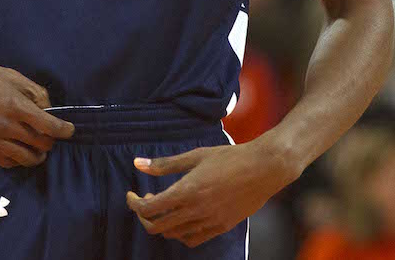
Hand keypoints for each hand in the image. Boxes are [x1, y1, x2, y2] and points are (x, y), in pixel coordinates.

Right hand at [0, 47, 73, 168]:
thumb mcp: (12, 75)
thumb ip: (34, 91)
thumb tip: (49, 108)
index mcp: (15, 105)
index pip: (49, 126)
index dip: (64, 130)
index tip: (69, 131)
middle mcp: (5, 125)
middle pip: (39, 143)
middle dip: (50, 142)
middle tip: (51, 139)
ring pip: (24, 158)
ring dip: (36, 156)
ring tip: (38, 152)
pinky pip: (5, 162)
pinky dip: (16, 160)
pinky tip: (19, 153)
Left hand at [126, 141, 293, 247]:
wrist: (263, 168)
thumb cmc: (230, 157)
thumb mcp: (195, 156)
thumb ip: (165, 164)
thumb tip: (138, 164)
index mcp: (187, 191)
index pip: (149, 207)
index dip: (134, 203)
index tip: (131, 195)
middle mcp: (196, 210)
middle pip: (157, 226)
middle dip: (143, 216)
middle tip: (143, 202)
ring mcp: (209, 222)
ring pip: (174, 235)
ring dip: (162, 224)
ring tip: (163, 207)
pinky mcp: (221, 227)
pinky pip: (192, 239)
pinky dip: (180, 233)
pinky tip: (180, 219)